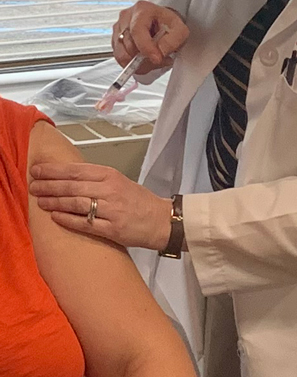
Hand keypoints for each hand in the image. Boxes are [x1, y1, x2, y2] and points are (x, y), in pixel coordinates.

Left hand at [30, 162, 172, 251]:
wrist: (161, 219)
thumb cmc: (139, 201)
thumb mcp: (120, 182)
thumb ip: (97, 180)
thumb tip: (68, 179)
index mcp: (112, 175)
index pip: (77, 170)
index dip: (55, 170)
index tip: (38, 169)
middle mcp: (110, 190)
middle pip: (73, 186)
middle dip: (49, 185)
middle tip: (32, 184)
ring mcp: (111, 209)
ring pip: (76, 203)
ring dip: (55, 202)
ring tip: (39, 201)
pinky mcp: (112, 229)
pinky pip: (85, 223)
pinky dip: (68, 220)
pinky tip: (55, 217)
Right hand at [112, 1, 188, 72]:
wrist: (161, 22)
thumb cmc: (168, 24)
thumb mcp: (180, 30)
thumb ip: (172, 41)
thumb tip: (159, 53)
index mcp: (142, 9)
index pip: (138, 30)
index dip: (146, 48)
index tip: (157, 59)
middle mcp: (126, 17)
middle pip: (130, 45)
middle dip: (146, 58)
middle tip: (161, 59)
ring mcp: (118, 28)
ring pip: (123, 54)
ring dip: (139, 64)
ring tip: (153, 59)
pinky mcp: (115, 40)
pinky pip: (120, 58)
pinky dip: (132, 64)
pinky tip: (144, 59)